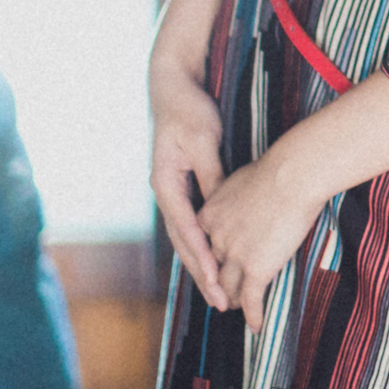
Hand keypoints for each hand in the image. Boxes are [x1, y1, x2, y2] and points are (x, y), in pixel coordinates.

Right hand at [149, 0, 237, 307]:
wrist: (171, 86)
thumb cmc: (188, 110)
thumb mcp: (202, 141)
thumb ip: (212, 175)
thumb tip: (222, 207)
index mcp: (167, 184)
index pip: (187, 231)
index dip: (203, 258)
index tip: (218, 281)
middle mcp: (166, 192)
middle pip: (184, 243)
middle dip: (201, 273)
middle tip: (220, 301)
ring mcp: (172, 190)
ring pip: (187, 237)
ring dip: (201, 264)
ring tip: (218, 291)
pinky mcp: (181, 185)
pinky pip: (192, 222)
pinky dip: (202, 245)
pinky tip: (214, 259)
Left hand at [195, 143, 330, 322]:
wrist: (293, 176)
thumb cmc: (276, 169)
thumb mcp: (242, 178)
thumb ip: (236, 195)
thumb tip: (243, 192)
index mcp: (210, 215)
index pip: (203, 246)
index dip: (209, 260)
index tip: (214, 267)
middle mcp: (216, 239)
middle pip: (214, 270)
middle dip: (218, 285)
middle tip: (222, 296)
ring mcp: (235, 256)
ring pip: (229, 288)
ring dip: (234, 301)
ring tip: (239, 309)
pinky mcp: (256, 269)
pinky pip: (253, 299)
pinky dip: (254, 316)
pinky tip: (256, 327)